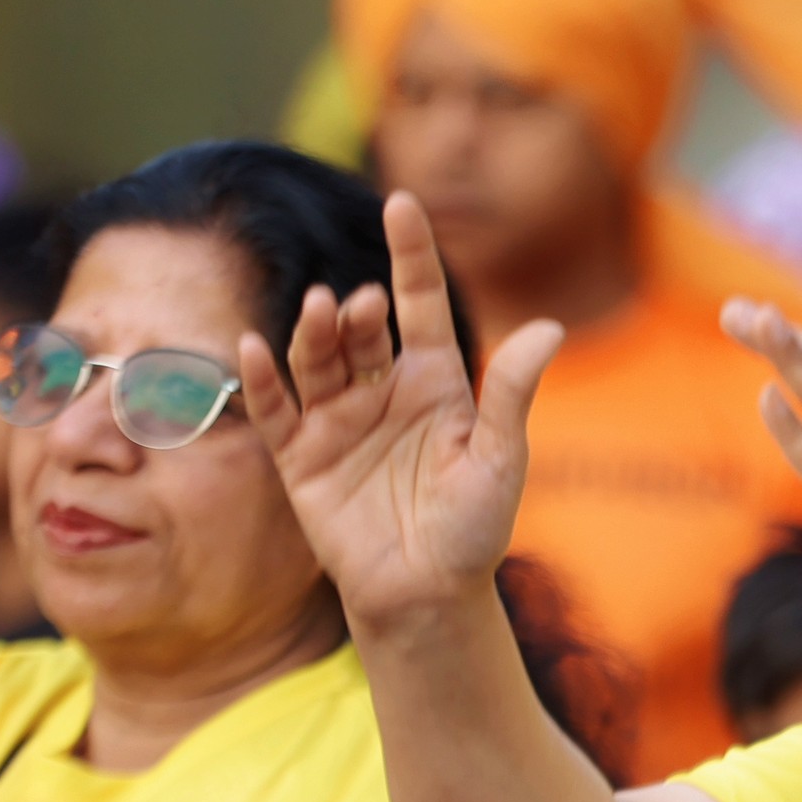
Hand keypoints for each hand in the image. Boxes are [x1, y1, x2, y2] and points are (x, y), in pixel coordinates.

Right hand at [242, 190, 561, 629]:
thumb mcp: (499, 460)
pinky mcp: (301, 458)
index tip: (402, 202)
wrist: (429, 598)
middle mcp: (383, 392)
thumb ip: (511, 395)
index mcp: (435, 382)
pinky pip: (274, 410)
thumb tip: (550, 328)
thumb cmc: (474, 530)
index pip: (420, 303)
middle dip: (357, 311)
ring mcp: (338, 421)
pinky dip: (261, 380)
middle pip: (362, 332)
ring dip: (314, 332)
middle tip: (360, 302)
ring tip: (320, 309)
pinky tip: (252, 348)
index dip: (411, 255)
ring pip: (317, 360)